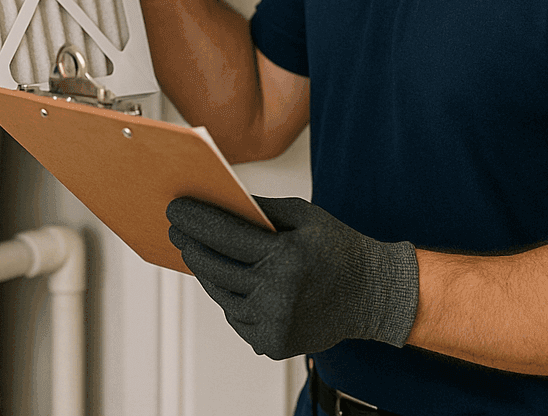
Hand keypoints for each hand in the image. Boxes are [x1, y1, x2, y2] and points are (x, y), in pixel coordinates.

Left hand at [166, 195, 418, 359]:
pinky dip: (228, 299)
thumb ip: (261, 209)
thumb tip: (219, 203)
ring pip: (223, 297)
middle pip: (217, 268)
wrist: (372, 293)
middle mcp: (279, 293)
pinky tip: (223, 282)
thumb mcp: (304, 216)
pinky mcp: (274, 343)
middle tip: (176, 231)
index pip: (227, 236)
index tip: (175, 209)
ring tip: (194, 254)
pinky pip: (237, 318)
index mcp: (287, 257)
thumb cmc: (338, 249)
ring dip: (205, 274)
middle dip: (191, 246)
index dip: (196, 221)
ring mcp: (275, 323)